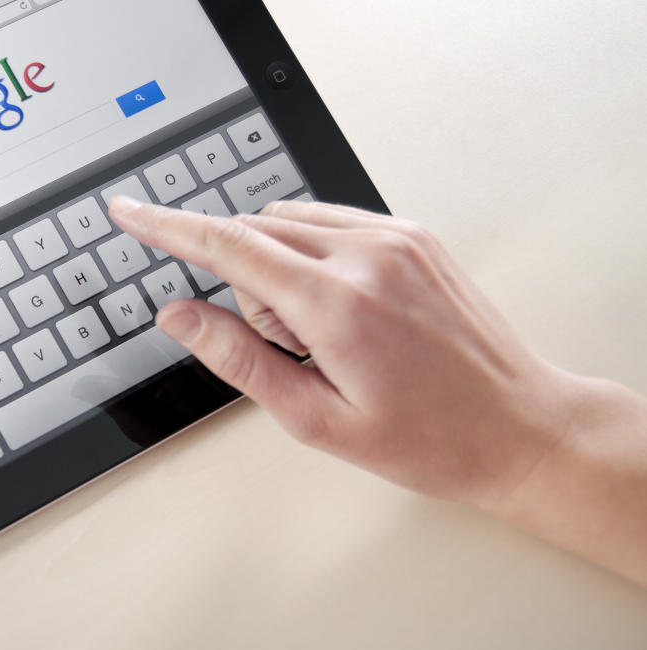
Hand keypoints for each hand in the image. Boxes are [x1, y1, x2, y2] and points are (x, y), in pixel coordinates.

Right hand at [107, 197, 581, 512]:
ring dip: (276, 264)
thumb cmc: (428, 438)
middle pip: (253, 232)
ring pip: (287, 220)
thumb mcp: (315, 419)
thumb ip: (237, 358)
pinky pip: (328, 219)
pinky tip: (341, 305)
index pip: (226, 245)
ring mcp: (395, 236)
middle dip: (244, 281)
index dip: (166, 226)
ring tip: (323, 333)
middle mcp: (367, 254)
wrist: (519, 426)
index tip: (129, 212)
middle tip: (289, 345)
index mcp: (337, 304)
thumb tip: (178, 316)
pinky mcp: (412, 232)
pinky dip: (309, 251)